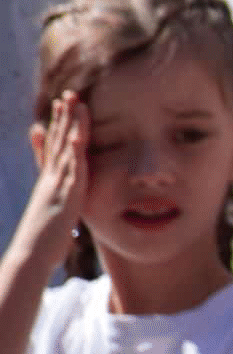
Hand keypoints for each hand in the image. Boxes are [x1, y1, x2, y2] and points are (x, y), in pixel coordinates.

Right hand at [18, 91, 88, 262]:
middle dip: (63, 118)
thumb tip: (61, 210)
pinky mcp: (66, 195)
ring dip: (71, 124)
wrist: (31, 257)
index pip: (53, 151)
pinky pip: (73, 169)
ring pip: (66, 148)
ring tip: (74, 102)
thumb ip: (57, 210)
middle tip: (66, 96)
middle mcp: (50, 180)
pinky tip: (80, 135)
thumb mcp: (52, 220)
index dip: (55, 130)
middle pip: (58, 143)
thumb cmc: (42, 245)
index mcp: (49, 184)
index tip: (57, 110)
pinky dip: (76, 151)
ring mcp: (56, 185)